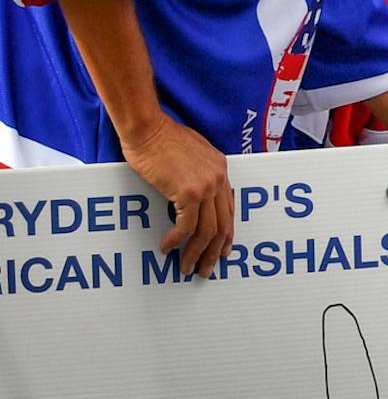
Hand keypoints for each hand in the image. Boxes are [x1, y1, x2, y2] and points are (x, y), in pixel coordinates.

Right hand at [122, 112, 232, 278]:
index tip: (222, 250)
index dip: (226, 233)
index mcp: (221, 169)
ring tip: (185, 266)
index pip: (229, 209)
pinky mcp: (187, 192)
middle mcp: (218, 178)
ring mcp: (205, 186)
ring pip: (207, 230)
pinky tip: (166, 247)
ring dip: (196, 252)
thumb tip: (193, 196)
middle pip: (223, 224)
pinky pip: (185, 227)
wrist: (147, 129)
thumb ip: (197, 173)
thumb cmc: (161, 139)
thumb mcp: (190, 155)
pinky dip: (176, 241)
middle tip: (206, 269)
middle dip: (214, 251)